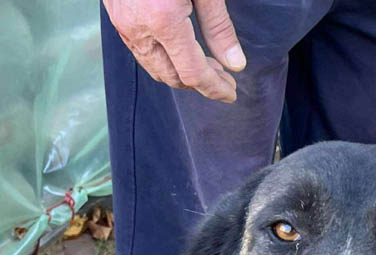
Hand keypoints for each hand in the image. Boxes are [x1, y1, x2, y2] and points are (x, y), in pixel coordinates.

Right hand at [103, 0, 244, 101]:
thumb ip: (218, 26)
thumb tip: (235, 64)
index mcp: (164, 20)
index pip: (193, 73)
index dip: (215, 88)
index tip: (231, 93)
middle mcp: (139, 28)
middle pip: (173, 76)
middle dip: (201, 83)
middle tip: (224, 78)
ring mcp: (124, 24)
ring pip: (155, 68)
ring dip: (181, 74)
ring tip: (205, 67)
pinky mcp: (116, 16)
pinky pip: (141, 52)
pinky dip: (163, 60)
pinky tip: (180, 51)